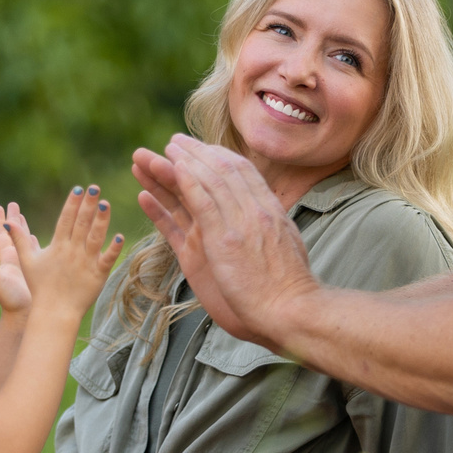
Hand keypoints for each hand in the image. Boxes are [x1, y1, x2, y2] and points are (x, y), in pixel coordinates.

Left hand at [0, 203, 33, 315]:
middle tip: (12, 204)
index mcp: (5, 259)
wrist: (25, 315)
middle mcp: (14, 259)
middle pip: (12, 234)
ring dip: (22, 228)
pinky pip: (34, 252)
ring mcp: (25, 265)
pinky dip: (33, 242)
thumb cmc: (10, 299)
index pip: (1, 235)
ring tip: (22, 216)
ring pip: (22, 241)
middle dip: (12, 219)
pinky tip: (34, 236)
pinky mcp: (36, 270)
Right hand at [18, 186, 124, 318]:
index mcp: (58, 246)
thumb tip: (7, 223)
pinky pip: (107, 259)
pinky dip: (114, 249)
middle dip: (88, 204)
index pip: (66, 220)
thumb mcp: (27, 262)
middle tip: (95, 188)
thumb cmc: (40, 287)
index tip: (79, 188)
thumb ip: (20, 240)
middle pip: (82, 223)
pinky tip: (120, 236)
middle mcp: (72, 252)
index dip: (72, 203)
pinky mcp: (98, 275)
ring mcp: (86, 263)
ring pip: (96, 237)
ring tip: (106, 203)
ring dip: (101, 220)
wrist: (54, 313)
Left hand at [130, 135, 317, 348]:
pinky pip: (200, 203)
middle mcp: (255, 210)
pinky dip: (184, 183)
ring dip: (181, 162)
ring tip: (158, 151)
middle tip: (174, 142)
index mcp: (271, 211)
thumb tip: (274, 227)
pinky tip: (170, 170)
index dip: (218, 157)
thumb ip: (276, 233)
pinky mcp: (221, 240)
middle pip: (221, 170)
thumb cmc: (292, 291)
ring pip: (206, 181)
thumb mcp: (289, 249)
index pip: (243, 172)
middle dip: (196, 152)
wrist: (293, 310)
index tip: (202, 149)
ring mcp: (238, 222)